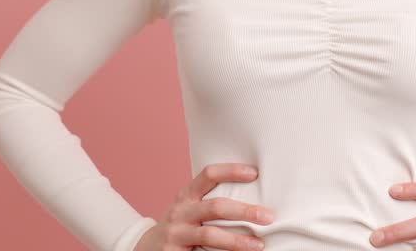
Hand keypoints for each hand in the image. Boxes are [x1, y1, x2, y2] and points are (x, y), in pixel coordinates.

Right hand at [136, 162, 273, 250]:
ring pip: (210, 235)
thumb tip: (254, 194)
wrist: (147, 249)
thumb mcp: (189, 207)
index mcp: (186, 195)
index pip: (209, 174)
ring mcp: (177, 234)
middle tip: (268, 216)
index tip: (254, 173)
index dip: (231, 171)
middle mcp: (180, 212)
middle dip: (244, 211)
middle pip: (215, 207)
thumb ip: (210, 200)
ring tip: (258, 244)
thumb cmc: (181, 225)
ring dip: (237, 241)